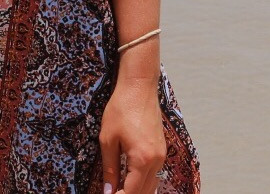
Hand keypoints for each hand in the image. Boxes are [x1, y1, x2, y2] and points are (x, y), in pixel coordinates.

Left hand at [100, 78, 165, 193]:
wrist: (139, 86)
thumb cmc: (121, 109)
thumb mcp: (108, 140)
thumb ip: (109, 169)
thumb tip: (108, 191)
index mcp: (142, 159)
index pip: (131, 192)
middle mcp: (156, 159)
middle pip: (144, 192)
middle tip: (111, 192)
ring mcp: (161, 154)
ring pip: (151, 184)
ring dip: (136, 190)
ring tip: (118, 188)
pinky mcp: (161, 148)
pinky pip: (154, 173)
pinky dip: (143, 181)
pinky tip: (130, 180)